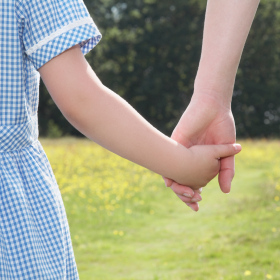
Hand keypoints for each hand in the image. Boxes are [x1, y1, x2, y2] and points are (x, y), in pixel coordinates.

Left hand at [164, 91, 235, 210]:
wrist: (213, 107)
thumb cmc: (222, 127)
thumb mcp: (227, 151)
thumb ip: (226, 170)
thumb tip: (225, 191)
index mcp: (200, 161)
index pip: (194, 182)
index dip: (194, 195)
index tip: (197, 207)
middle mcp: (188, 157)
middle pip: (181, 180)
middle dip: (184, 194)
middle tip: (192, 204)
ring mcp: (181, 150)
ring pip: (172, 172)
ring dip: (176, 186)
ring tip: (184, 195)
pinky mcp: (175, 141)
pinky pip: (167, 157)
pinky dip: (167, 171)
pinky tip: (170, 182)